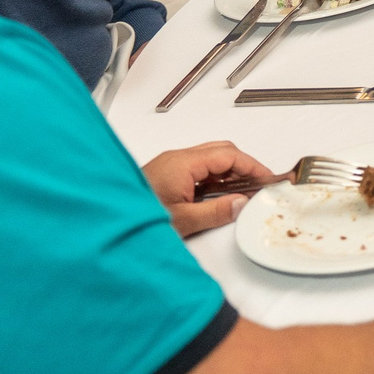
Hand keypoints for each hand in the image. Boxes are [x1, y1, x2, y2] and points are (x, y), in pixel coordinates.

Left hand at [144, 141, 276, 236]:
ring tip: (244, 191)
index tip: (268, 178)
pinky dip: (215, 177)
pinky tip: (220, 194)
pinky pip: (199, 168)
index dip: (252, 166)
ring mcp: (171, 164)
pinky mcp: (166, 173)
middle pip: (222, 151)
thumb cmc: (136, 218)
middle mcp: (177, 158)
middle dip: (244, 166)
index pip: (229, 156)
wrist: (105, 221)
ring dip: (229, 171)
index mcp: (183, 163)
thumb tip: (242, 203)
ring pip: (210, 158)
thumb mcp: (183, 221)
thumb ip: (216, 212)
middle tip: (260, 184)